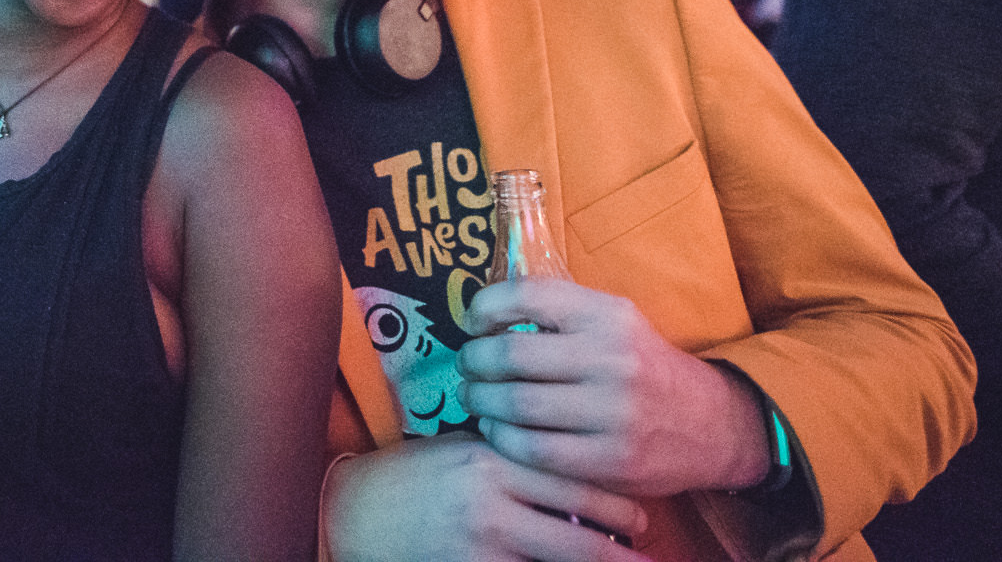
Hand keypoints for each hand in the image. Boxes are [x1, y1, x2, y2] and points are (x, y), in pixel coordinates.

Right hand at [324, 433, 647, 561]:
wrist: (356, 511)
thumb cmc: (412, 476)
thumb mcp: (460, 450)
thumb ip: (509, 455)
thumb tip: (567, 462)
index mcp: (488, 459)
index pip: (569, 477)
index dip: (613, 498)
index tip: (638, 508)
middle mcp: (489, 500)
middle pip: (578, 528)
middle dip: (620, 541)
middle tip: (645, 540)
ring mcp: (480, 541)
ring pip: (563, 559)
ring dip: (601, 561)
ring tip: (628, 561)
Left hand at [458, 279, 769, 497]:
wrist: (713, 424)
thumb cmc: (642, 366)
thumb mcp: (612, 320)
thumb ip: (558, 312)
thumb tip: (483, 311)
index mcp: (608, 314)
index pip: (525, 294)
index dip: (484, 307)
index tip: (472, 322)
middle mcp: (612, 358)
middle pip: (509, 355)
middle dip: (473, 360)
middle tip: (467, 366)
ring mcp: (614, 412)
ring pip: (516, 405)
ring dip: (480, 401)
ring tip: (475, 397)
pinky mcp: (612, 459)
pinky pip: (534, 449)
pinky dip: (502, 438)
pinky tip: (498, 429)